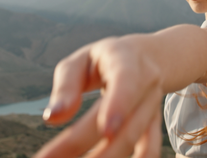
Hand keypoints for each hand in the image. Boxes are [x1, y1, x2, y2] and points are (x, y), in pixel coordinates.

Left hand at [33, 37, 163, 157]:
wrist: (144, 58)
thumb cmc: (101, 61)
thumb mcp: (79, 61)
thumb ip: (66, 87)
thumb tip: (52, 118)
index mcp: (126, 61)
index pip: (126, 81)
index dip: (119, 105)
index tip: (106, 132)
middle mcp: (146, 84)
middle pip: (125, 123)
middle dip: (96, 152)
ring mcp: (153, 105)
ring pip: (133, 140)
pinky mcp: (154, 124)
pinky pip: (148, 150)